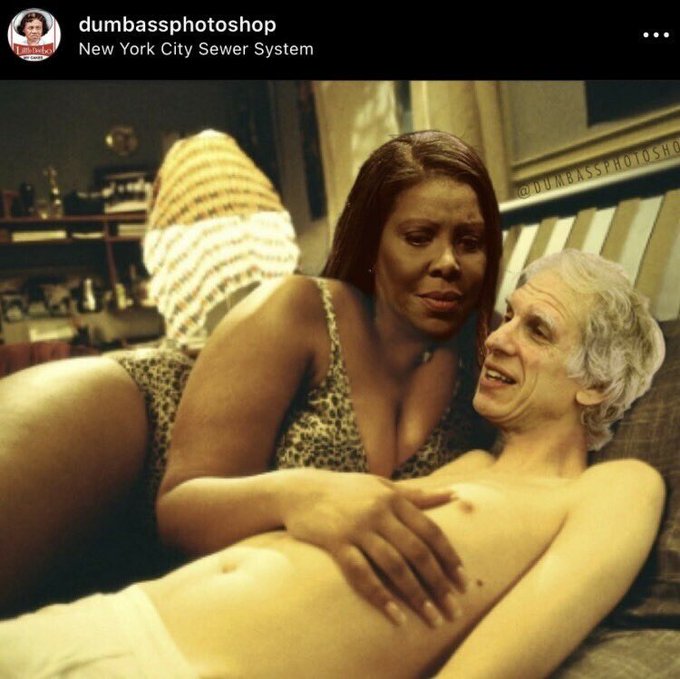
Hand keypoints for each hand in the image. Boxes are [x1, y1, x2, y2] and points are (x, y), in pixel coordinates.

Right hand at [279, 469, 465, 626]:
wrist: (302, 490)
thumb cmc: (347, 489)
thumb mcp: (382, 485)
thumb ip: (417, 494)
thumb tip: (455, 494)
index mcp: (393, 497)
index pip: (430, 530)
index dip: (449, 557)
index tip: (464, 581)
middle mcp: (379, 511)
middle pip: (417, 551)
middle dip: (440, 583)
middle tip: (455, 608)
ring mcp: (357, 527)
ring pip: (394, 565)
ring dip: (416, 595)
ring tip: (433, 617)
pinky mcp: (336, 542)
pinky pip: (361, 573)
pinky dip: (380, 596)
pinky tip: (395, 615)